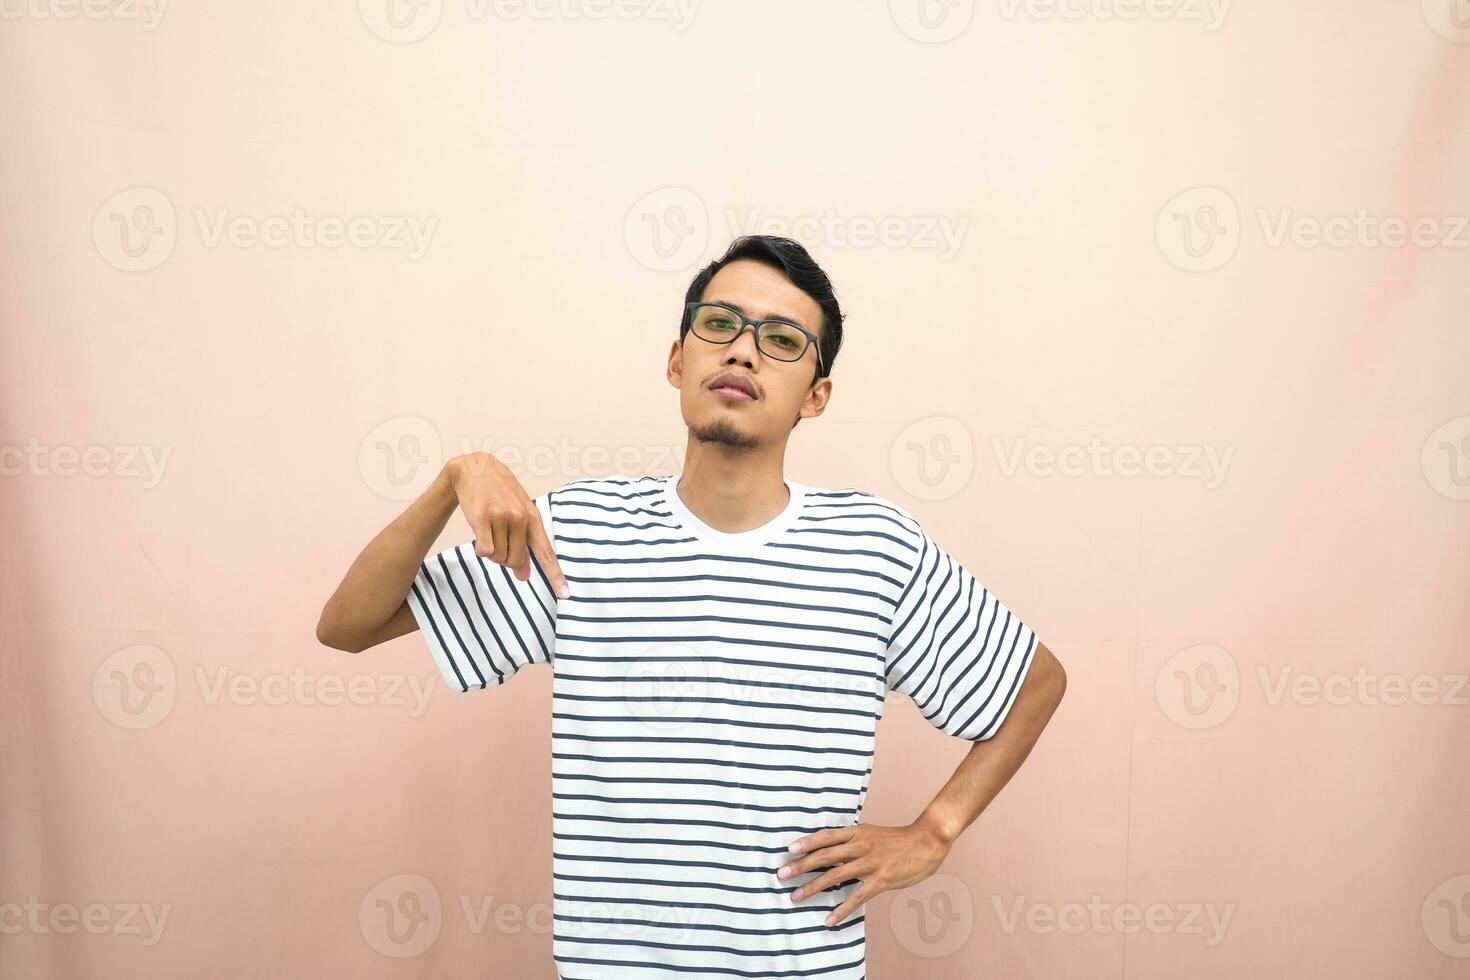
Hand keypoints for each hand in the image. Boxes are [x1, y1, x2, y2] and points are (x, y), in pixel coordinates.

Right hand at [446, 453, 570, 597]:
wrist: (474, 469)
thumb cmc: (499, 495)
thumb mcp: (517, 515)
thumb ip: (523, 546)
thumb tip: (524, 577)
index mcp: (533, 518)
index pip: (546, 552)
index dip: (555, 575)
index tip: (565, 594)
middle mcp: (521, 518)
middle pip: (515, 561)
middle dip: (505, 559)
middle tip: (498, 540)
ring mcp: (502, 516)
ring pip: (497, 557)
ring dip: (491, 551)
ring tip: (489, 530)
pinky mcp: (482, 517)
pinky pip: (483, 550)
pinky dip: (480, 548)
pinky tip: (479, 531)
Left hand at [777, 820, 951, 927]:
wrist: (927, 841)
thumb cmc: (898, 839)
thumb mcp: (872, 833)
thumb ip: (853, 840)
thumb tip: (831, 849)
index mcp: (857, 832)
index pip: (826, 836)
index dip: (806, 842)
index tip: (789, 850)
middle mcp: (860, 846)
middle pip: (824, 856)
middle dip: (801, 866)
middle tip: (781, 874)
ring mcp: (870, 863)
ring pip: (835, 876)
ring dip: (813, 887)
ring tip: (795, 897)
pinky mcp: (881, 880)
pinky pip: (857, 897)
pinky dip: (841, 909)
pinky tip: (829, 919)